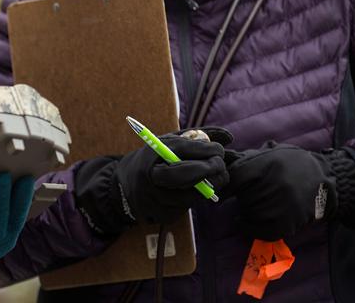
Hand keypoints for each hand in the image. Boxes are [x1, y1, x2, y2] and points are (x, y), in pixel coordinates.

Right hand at [75, 127, 230, 231]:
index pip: (179, 150)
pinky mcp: (162, 216)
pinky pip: (188, 207)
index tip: (219, 149)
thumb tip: (228, 137)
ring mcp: (154, 199)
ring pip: (190, 195)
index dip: (203, 149)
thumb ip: (197, 138)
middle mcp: (149, 177)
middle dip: (207, 169)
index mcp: (149, 154)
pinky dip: (198, 197)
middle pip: (181, 176)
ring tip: (217, 176)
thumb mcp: (169, 143)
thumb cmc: (155, 160)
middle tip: (220, 164)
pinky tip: (199, 189)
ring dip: (210, 186)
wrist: (125, 188)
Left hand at [223, 142, 354, 240]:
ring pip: (251, 213)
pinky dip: (250, 229)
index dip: (224, 186)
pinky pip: (262, 231)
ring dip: (247, 211)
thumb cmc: (291, 163)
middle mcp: (275, 184)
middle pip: (243, 197)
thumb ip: (246, 159)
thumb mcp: (270, 153)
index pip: (236, 178)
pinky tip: (243, 223)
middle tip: (244, 194)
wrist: (325, 178)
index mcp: (268, 163)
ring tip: (252, 204)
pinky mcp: (289, 222)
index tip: (216, 191)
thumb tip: (219, 162)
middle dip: (240, 197)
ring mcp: (283, 205)